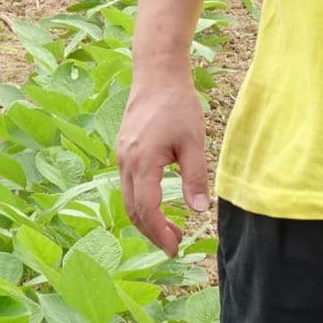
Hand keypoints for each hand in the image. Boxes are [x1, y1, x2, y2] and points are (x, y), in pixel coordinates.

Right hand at [117, 65, 209, 256]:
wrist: (157, 73)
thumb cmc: (178, 104)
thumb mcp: (193, 142)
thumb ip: (195, 178)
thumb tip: (201, 211)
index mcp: (142, 163)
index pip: (147, 210)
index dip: (160, 234)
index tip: (175, 249)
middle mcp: (126, 162)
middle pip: (133, 210)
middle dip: (152, 231)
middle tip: (174, 244)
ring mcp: (121, 156)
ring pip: (127, 199)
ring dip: (145, 218)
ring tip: (169, 228)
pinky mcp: (123, 150)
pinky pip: (127, 185)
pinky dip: (140, 201)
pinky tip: (158, 203)